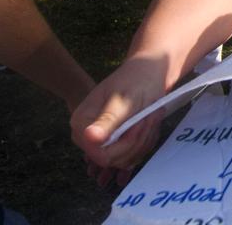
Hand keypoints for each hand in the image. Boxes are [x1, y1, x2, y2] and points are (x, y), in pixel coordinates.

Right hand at [71, 59, 168, 186]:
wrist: (147, 72)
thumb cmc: (136, 81)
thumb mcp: (124, 101)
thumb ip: (107, 121)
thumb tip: (90, 137)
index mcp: (82, 122)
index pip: (99, 155)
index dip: (123, 146)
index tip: (139, 125)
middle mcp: (87, 134)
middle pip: (113, 159)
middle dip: (136, 141)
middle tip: (148, 118)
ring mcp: (101, 140)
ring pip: (125, 159)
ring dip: (143, 140)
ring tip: (149, 117)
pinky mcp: (114, 142)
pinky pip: (132, 155)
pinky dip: (145, 141)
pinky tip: (148, 123)